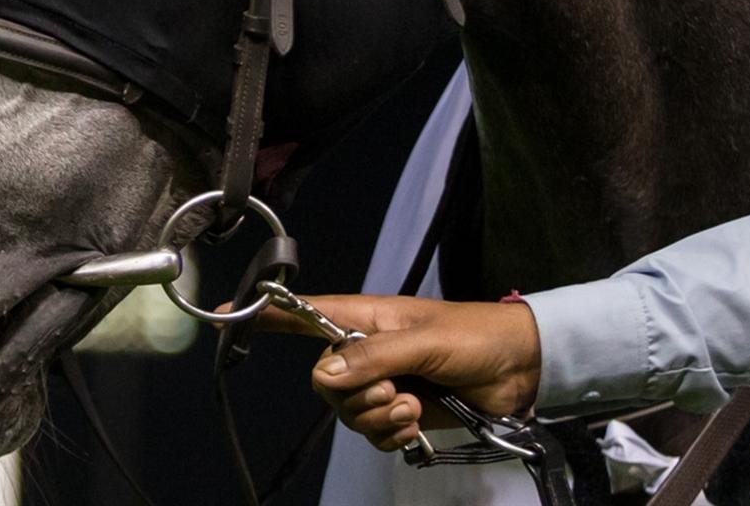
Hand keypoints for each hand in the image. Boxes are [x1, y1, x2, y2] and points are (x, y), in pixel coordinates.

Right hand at [251, 294, 540, 451]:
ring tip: (412, 407)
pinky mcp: (400, 411)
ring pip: (347, 412)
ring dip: (377, 418)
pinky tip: (414, 425)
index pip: (306, 313)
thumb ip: (373, 357)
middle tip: (393, 393)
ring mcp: (383, 382)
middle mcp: (367, 350)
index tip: (228, 315)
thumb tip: (325, 375)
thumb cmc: (475, 336)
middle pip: (324, 381)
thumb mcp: (423, 340)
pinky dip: (390, 435)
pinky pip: (372, 433)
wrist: (521, 370)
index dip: (269, 314)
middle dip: (353, 396)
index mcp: (366, 317)